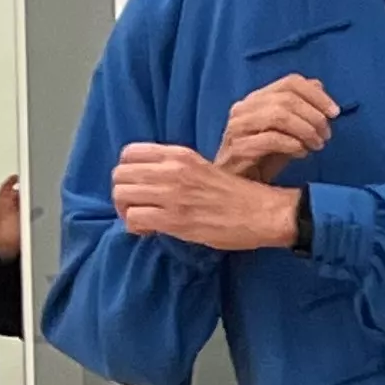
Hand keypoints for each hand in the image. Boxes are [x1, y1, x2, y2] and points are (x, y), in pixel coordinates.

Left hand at [111, 144, 299, 251]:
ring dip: (127, 211)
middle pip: (119, 175)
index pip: (129, 153)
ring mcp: (172, 194)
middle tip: (137, 206)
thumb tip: (149, 183)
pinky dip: (136, 227)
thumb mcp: (203, 169)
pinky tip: (151, 230)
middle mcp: (172, 170)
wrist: (264, 213)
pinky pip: (134, 218)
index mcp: (180, 155)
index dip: (128, 172)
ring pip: (122, 195)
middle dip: (123, 193)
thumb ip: (175, 170)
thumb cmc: (239, 195)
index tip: (139, 186)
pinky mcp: (175, 219)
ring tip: (143, 219)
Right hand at [215, 74, 337, 181]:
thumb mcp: (288, 129)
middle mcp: (244, 108)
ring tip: (317, 145)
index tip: (335, 113)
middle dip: (314, 117)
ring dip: (305, 130)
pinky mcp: (238, 148)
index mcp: (257, 98)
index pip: (290, 82)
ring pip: (278, 116)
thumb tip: (318, 85)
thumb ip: (300, 106)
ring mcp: (238, 128)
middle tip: (326, 135)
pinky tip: (302, 153)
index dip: (317, 95)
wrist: (242, 184)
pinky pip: (270, 140)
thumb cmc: (266, 155)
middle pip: (287, 99)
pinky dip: (293, 145)